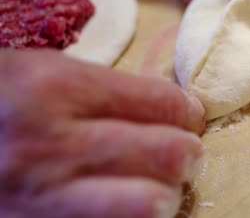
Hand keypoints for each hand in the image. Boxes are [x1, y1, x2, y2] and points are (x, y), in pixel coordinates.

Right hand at [0, 50, 205, 217]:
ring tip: (158, 188)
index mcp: (52, 89)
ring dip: (165, 196)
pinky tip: (124, 209)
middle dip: (187, 154)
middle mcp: (49, 146)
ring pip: (150, 206)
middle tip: (184, 153)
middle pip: (169, 155)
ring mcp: (39, 200)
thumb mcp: (36, 71)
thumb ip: (104, 90)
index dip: (187, 112)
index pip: (162, 103)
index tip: (189, 117)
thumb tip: (174, 111)